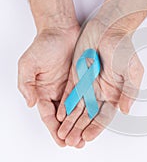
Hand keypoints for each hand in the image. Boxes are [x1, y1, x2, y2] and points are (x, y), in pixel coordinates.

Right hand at [18, 26, 79, 146]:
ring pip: (75, 110)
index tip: (61, 141)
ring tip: (86, 136)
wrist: (60, 30)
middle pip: (63, 116)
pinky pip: (85, 96)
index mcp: (42, 91)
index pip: (48, 115)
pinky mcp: (81, 79)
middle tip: (76, 143)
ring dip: (79, 123)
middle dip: (68, 131)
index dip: (54, 129)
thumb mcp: (28, 65)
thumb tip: (31, 104)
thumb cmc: (44, 45)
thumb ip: (27, 85)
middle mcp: (56, 91)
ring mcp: (70, 86)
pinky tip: (92, 117)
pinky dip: (87, 108)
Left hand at [56, 19, 143, 146]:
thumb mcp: (132, 70)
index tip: (87, 137)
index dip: (95, 127)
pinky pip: (69, 93)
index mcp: (114, 92)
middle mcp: (100, 90)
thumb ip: (130, 91)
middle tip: (71, 141)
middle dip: (79, 128)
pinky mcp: (76, 75)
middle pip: (88, 115)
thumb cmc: (123, 47)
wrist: (109, 28)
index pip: (104, 115)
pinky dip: (65, 104)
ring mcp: (88, 83)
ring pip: (77, 107)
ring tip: (62, 133)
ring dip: (70, 121)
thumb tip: (125, 110)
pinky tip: (59, 114)